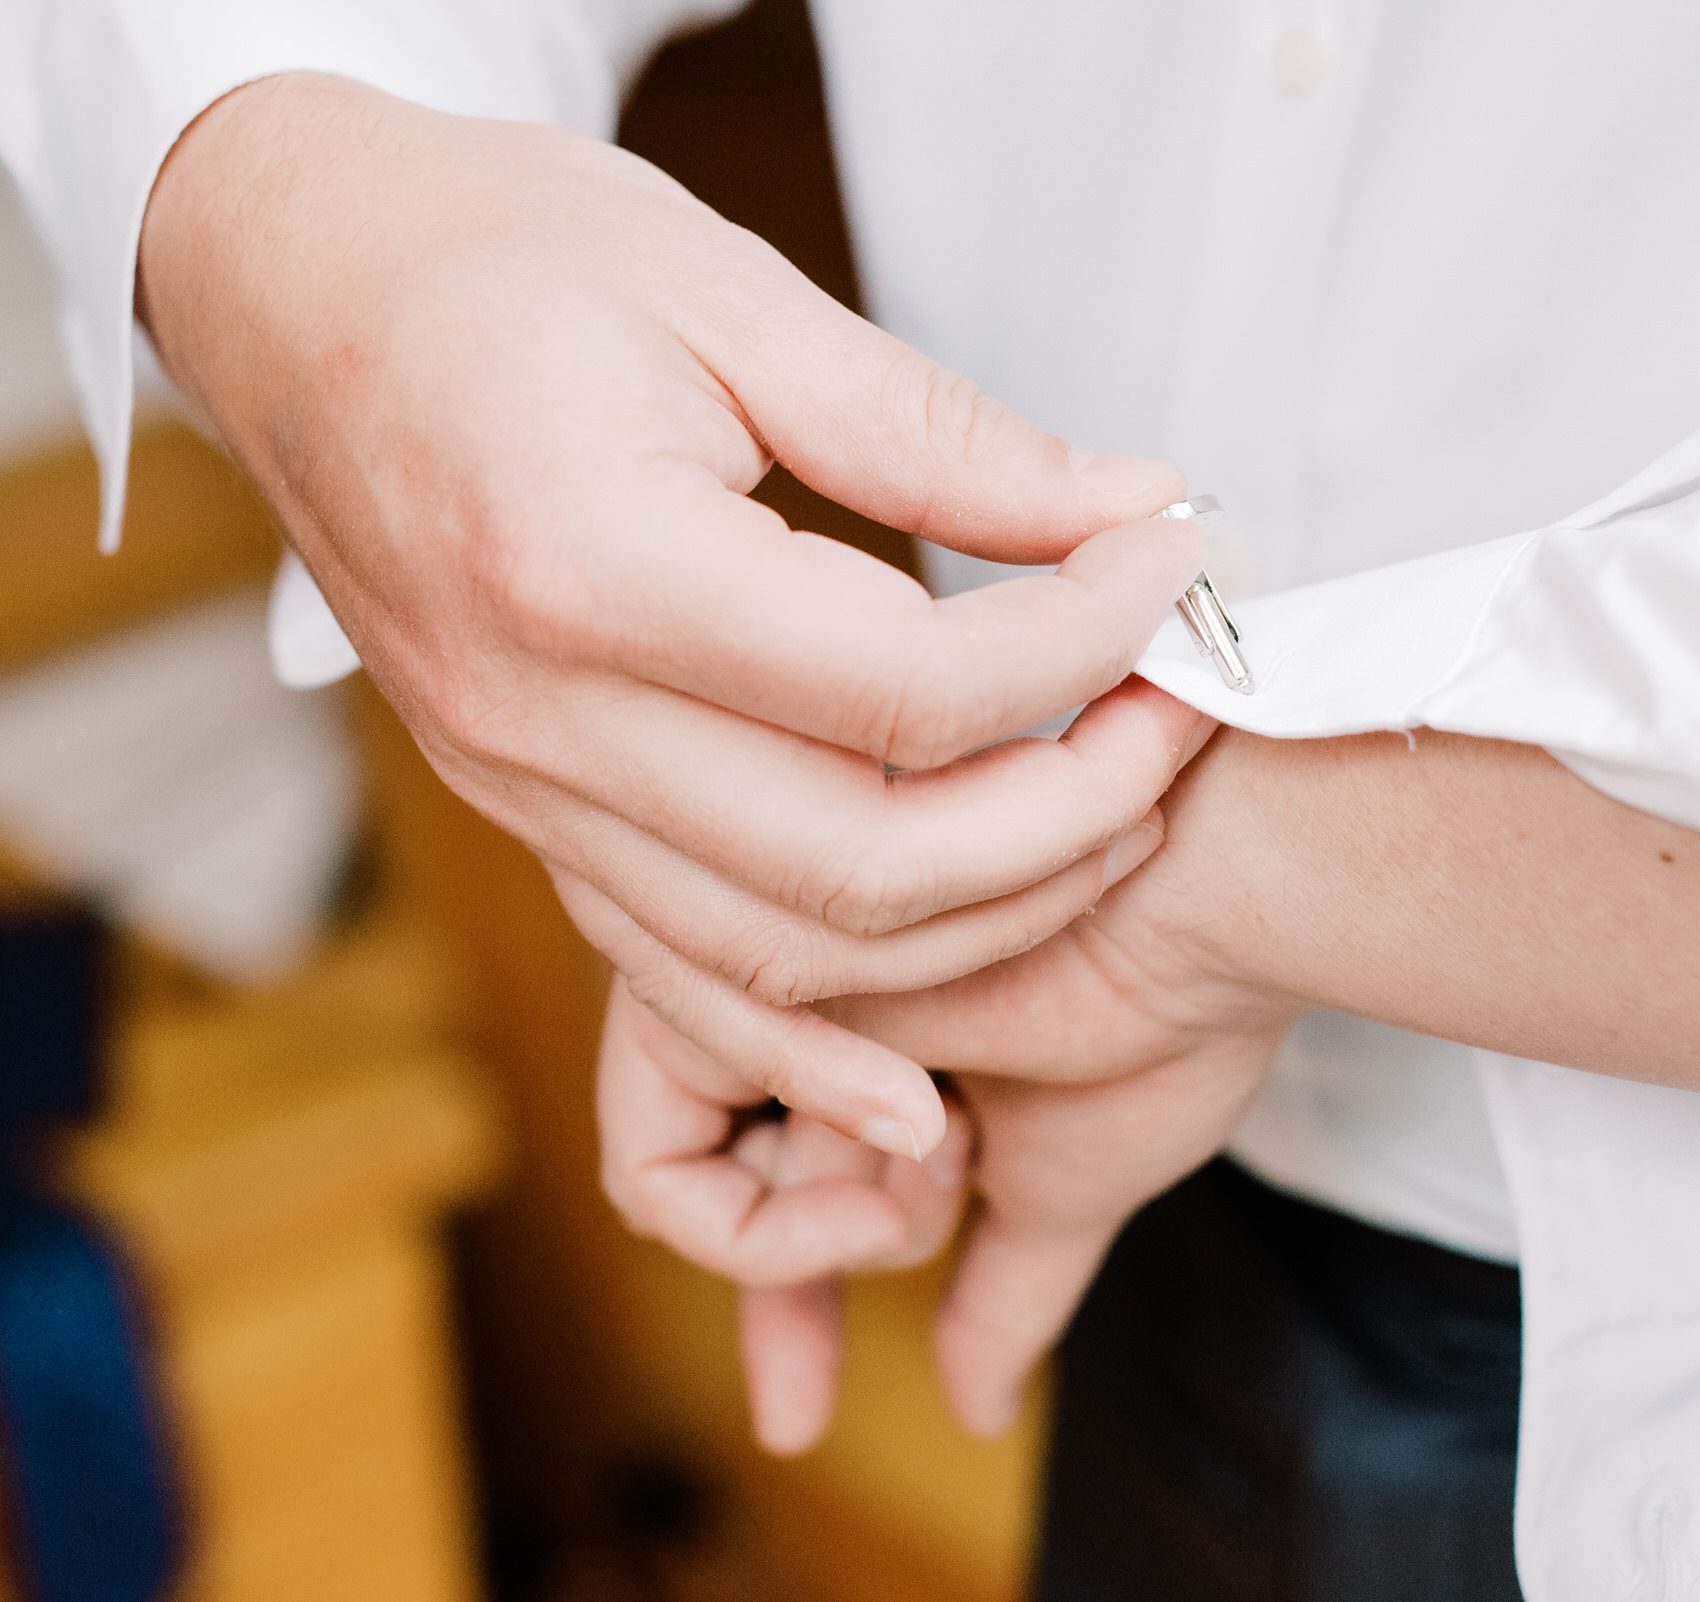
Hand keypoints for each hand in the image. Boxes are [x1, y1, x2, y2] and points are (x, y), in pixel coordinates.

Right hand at [138, 73, 1207, 1154]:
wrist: (295, 288)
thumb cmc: (495, 257)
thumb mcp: (735, 299)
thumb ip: (943, 439)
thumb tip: (1131, 517)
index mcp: (589, 568)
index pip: (908, 690)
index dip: (1080, 647)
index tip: (1169, 570)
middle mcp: (547, 721)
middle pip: (864, 868)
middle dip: (1070, 819)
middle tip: (1177, 720)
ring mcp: (527, 793)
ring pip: (787, 960)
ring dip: (983, 928)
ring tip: (1113, 824)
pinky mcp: (534, 818)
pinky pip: (685, 980)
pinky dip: (818, 1043)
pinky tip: (924, 1087)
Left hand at [594, 725, 1293, 1448]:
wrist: (1206, 907)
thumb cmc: (1170, 1016)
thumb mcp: (1066, 1183)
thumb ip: (1002, 1287)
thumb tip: (976, 1410)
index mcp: (879, 1042)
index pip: (769, 1189)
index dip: (780, 1306)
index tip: (794, 1423)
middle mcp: (805, 1006)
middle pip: (724, 1191)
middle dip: (796, 1285)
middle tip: (870, 1311)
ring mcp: (766, 988)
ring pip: (702, 1194)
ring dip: (844, 1223)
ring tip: (965, 1138)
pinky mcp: (725, 979)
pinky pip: (661, 1176)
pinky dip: (782, 1223)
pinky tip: (926, 1138)